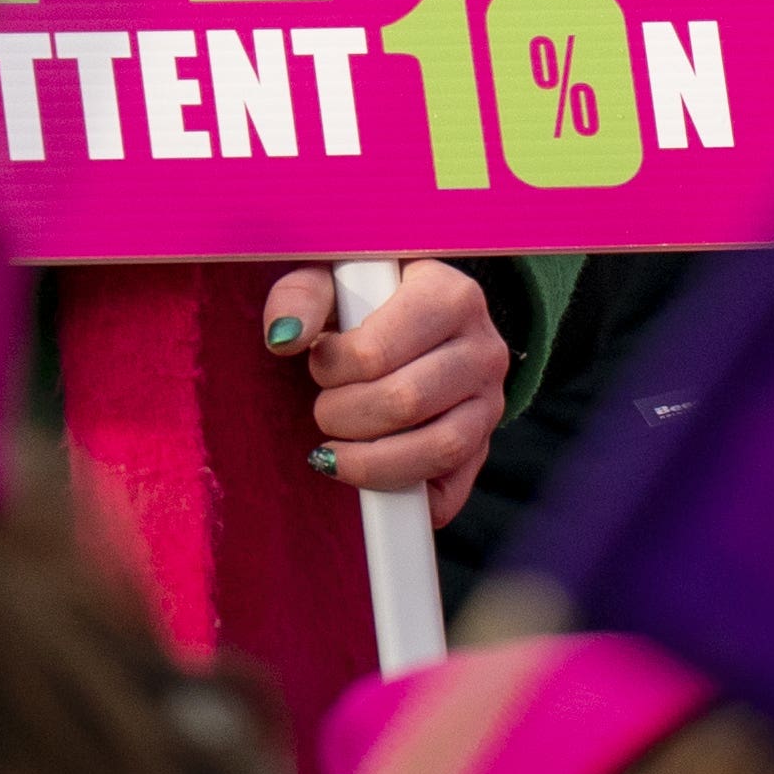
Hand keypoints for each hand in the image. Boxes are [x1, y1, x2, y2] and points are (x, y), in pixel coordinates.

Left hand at [266, 258, 506, 525]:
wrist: (418, 316)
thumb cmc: (367, 295)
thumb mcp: (333, 277)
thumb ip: (302, 295)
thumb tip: (284, 337)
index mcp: (451, 295)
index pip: (378, 351)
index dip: (332, 367)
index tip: (319, 360)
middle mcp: (483, 348)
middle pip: (405, 402)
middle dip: (343, 415)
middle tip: (323, 406)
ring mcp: (489, 402)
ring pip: (437, 449)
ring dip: (369, 463)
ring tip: (332, 453)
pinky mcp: (482, 447)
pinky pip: (448, 493)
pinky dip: (401, 495)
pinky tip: (365, 476)